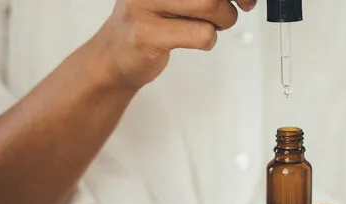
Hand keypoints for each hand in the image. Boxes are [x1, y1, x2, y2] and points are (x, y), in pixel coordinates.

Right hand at [96, 0, 256, 89]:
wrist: (113, 55)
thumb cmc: (149, 21)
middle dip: (230, 3)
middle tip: (232, 11)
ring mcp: (144, 5)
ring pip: (211, 5)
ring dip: (223, 21)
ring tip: (210, 25)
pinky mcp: (148, 34)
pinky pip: (202, 35)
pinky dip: (208, 40)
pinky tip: (193, 39)